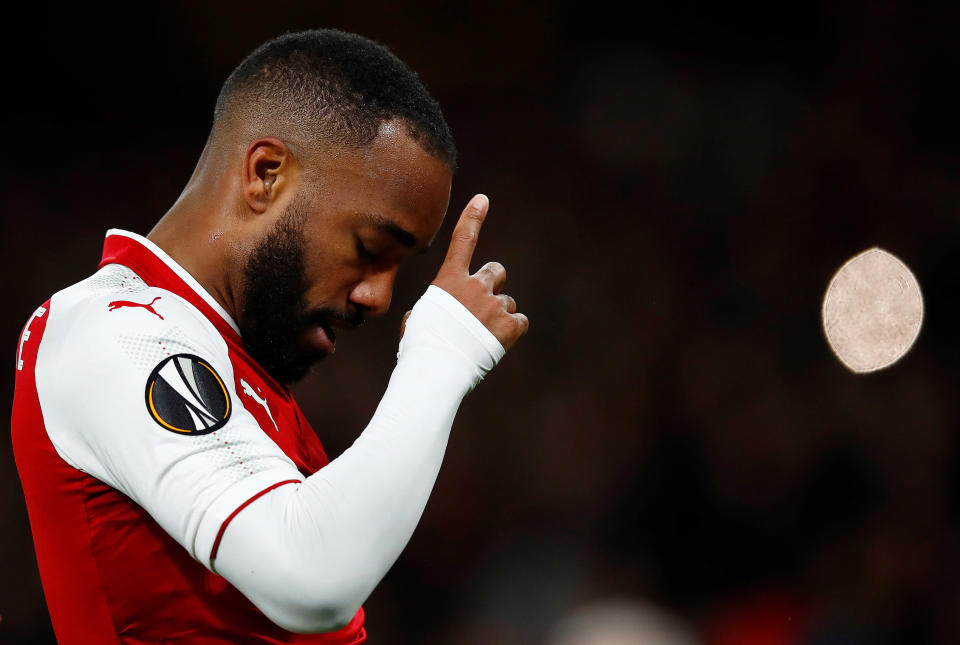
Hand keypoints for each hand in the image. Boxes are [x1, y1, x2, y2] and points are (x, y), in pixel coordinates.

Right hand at [428, 194, 528, 350]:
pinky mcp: (510, 324)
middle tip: (483, 308)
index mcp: (449, 281)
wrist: (437, 368)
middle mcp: (474, 286)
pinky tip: (496, 344)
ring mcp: (494, 304)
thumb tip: (441, 313)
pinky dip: (512, 331)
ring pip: (507, 301)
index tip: (483, 200)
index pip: (462, 241)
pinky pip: (520, 321)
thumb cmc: (420, 348)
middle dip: (493, 285)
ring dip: (499, 315)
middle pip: (497, 271)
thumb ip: (435, 307)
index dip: (473, 218)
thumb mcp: (418, 319)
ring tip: (482, 336)